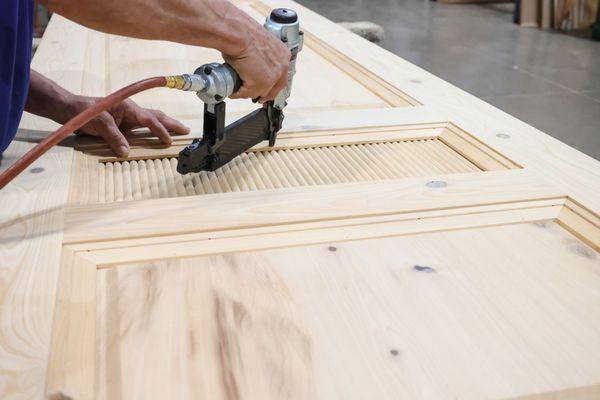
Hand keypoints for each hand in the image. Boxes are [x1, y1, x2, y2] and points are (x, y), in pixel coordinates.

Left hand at [65, 95, 189, 155]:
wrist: (67, 109)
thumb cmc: (82, 112)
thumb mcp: (98, 123)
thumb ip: (114, 137)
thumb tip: (126, 151)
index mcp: (128, 107)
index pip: (149, 120)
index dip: (160, 130)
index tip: (168, 141)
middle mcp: (130, 111)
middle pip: (156, 116)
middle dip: (171, 123)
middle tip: (186, 130)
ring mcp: (126, 118)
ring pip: (150, 121)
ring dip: (164, 126)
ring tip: (177, 131)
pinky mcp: (121, 125)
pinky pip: (140, 129)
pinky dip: (151, 132)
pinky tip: (156, 137)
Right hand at [224, 25, 290, 102]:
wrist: (238, 34)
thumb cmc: (244, 33)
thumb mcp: (259, 45)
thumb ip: (261, 58)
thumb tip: (253, 66)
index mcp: (283, 55)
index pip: (282, 76)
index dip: (274, 85)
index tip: (269, 90)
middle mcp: (282, 66)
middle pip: (275, 87)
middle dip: (265, 94)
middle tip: (258, 98)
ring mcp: (272, 76)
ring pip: (261, 92)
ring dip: (250, 93)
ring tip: (240, 91)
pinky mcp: (260, 83)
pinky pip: (247, 93)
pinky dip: (238, 94)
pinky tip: (234, 92)